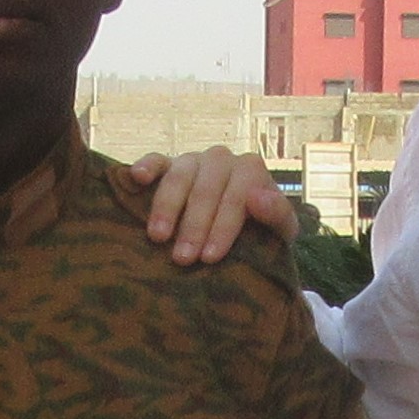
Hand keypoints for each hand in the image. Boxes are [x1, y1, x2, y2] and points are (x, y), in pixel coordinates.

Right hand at [128, 148, 299, 267]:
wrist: (242, 227)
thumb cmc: (262, 232)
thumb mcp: (281, 231)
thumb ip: (278, 215)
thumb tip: (258, 198)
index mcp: (250, 170)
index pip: (236, 197)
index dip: (223, 227)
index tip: (211, 256)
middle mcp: (222, 159)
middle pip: (206, 190)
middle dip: (194, 226)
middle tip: (182, 258)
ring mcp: (193, 159)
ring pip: (179, 176)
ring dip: (167, 207)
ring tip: (158, 237)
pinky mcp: (168, 163)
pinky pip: (156, 160)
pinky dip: (146, 166)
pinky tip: (138, 178)